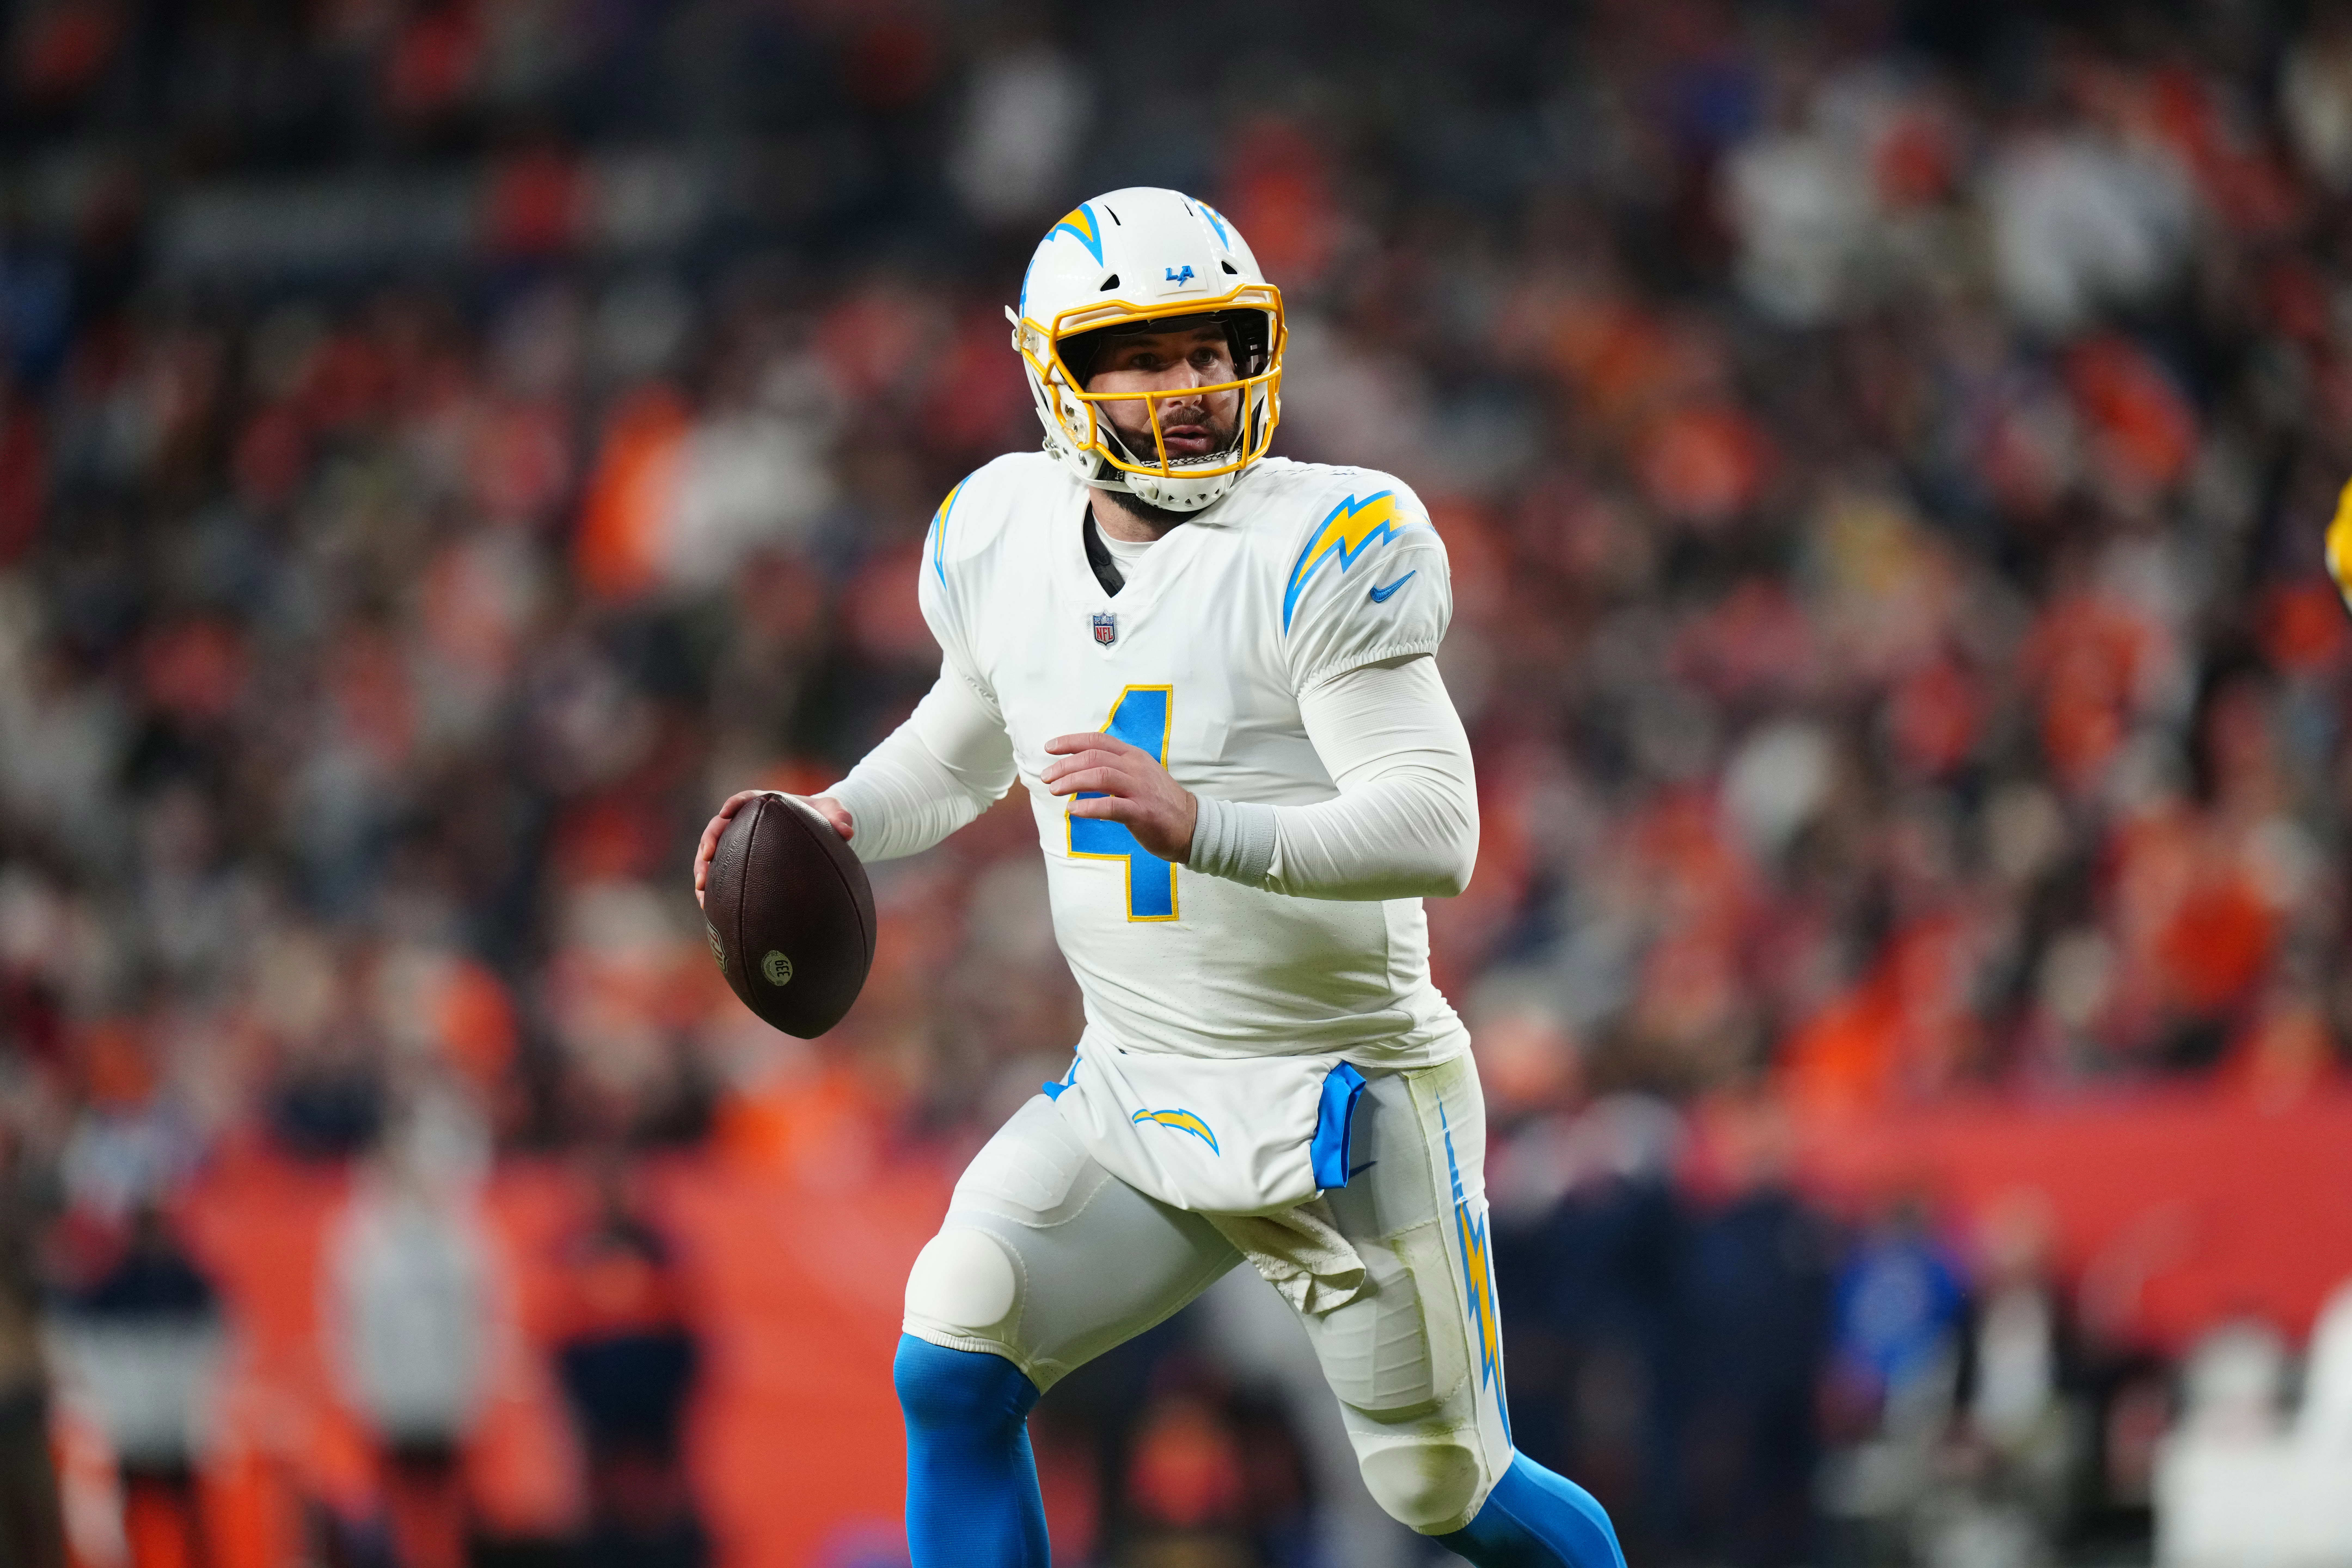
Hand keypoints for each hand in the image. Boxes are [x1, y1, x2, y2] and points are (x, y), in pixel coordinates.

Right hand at [693, 791, 852, 907]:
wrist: (819, 827)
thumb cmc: (823, 816)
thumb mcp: (835, 813)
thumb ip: (840, 818)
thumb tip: (847, 831)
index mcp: (763, 803)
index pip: (743, 800)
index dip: (732, 806)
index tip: (726, 813)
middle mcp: (746, 821)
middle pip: (719, 828)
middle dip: (708, 844)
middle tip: (706, 860)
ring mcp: (739, 842)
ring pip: (713, 853)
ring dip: (704, 869)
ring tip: (701, 890)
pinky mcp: (739, 860)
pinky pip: (722, 873)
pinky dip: (715, 887)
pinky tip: (710, 907)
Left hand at [1040, 732, 1197, 862]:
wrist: (1192, 825)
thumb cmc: (1159, 802)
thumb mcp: (1139, 775)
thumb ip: (1115, 767)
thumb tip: (1080, 767)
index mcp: (1134, 756)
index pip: (1098, 740)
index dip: (1070, 741)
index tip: (1049, 748)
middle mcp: (1136, 767)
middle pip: (1093, 757)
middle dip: (1065, 765)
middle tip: (1046, 777)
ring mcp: (1140, 789)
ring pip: (1100, 776)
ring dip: (1072, 781)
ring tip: (1054, 790)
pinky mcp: (1142, 812)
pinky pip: (1111, 806)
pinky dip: (1089, 806)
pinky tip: (1073, 810)